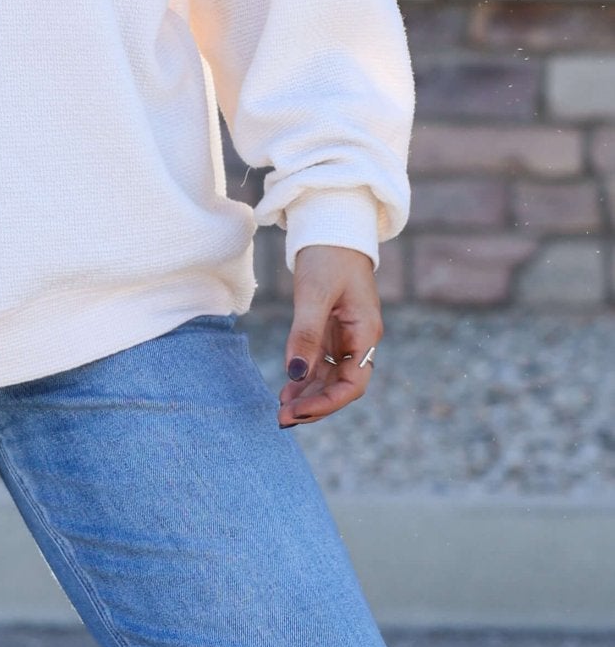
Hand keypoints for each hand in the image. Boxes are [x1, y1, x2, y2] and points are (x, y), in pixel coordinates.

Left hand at [278, 244, 380, 427]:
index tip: (298, 412)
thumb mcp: (314, 293)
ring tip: (280, 410)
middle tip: (281, 420)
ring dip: (308, 394)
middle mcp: (359, 338)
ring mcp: (346, 335)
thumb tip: (295, 374)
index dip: (326, 402)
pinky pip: (321, 361)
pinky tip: (287, 388)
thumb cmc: (328, 254)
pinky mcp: (331, 328)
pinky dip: (305, 376)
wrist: (331, 225)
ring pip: (330, 377)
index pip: (353, 383)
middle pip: (342, 385)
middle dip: (314, 405)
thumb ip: (305, 333)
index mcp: (365, 332)